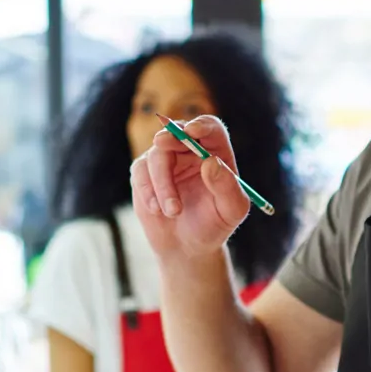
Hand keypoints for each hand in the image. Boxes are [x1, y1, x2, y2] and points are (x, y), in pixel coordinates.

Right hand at [130, 116, 250, 262]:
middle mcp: (189, 150)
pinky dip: (148, 191)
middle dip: (170, 137)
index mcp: (215, 152)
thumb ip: (227, 187)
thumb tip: (210, 162)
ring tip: (173, 211)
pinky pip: (140, 172)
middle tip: (162, 144)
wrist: (187, 247)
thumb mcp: (231, 210)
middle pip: (177, 131)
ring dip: (162, 183)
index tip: (192, 131)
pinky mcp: (144, 173)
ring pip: (156, 154)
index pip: (210, 127)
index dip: (201, 125)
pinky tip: (157, 211)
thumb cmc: (214, 224)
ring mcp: (165, 159)